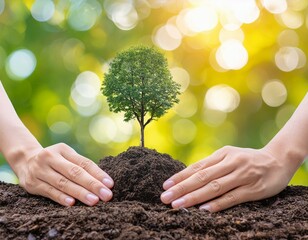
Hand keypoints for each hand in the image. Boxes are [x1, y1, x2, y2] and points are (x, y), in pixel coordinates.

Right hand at [15, 143, 113, 205]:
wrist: (25, 160)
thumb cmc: (54, 160)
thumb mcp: (66, 156)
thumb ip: (80, 165)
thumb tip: (102, 180)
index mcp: (63, 150)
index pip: (84, 163)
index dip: (98, 174)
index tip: (110, 184)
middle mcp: (51, 158)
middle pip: (75, 172)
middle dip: (92, 185)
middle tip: (106, 195)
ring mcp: (40, 170)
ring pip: (63, 183)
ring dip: (80, 193)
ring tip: (93, 201)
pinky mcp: (33, 183)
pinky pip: (49, 192)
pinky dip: (61, 197)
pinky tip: (72, 203)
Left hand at [161, 146, 292, 211]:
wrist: (278, 159)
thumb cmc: (247, 159)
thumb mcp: (229, 156)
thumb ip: (212, 165)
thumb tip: (189, 177)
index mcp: (222, 154)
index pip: (197, 167)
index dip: (180, 176)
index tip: (166, 185)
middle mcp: (230, 163)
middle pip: (202, 177)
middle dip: (181, 188)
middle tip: (165, 197)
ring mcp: (242, 175)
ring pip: (214, 187)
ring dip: (194, 197)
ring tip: (178, 204)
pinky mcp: (253, 189)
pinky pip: (232, 197)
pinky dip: (217, 203)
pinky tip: (203, 209)